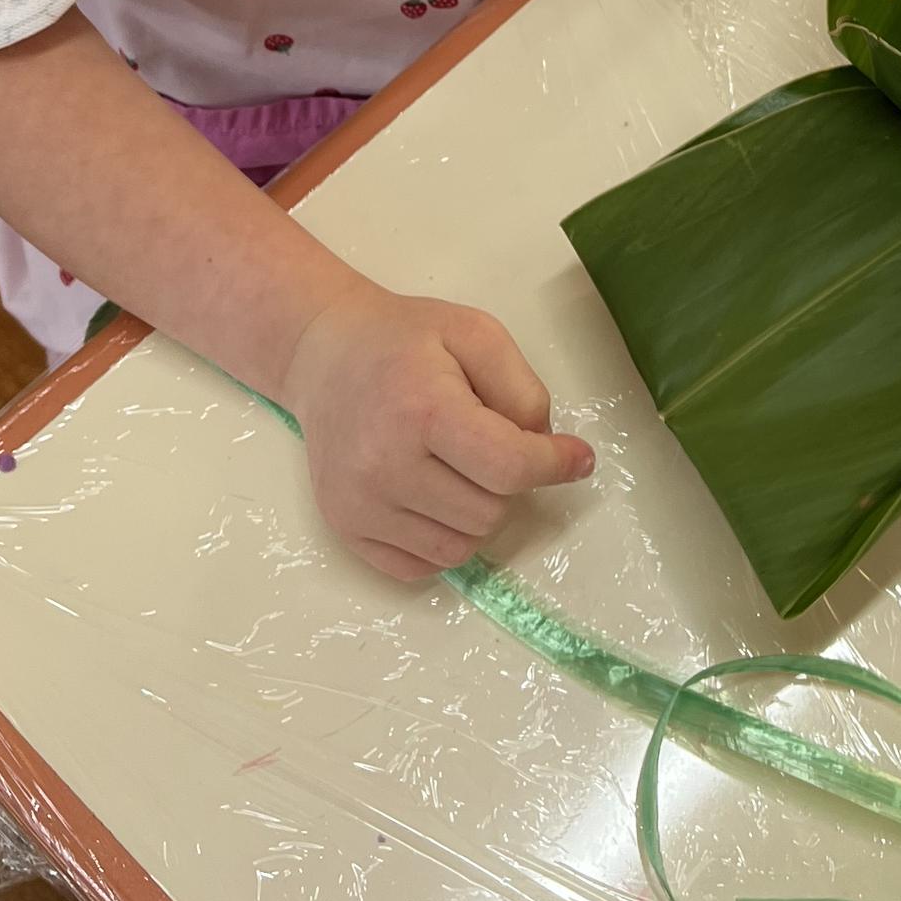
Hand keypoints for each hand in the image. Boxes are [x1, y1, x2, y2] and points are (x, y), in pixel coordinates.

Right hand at [280, 272, 594, 581]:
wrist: (324, 353)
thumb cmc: (405, 340)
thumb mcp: (476, 334)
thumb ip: (522, 390)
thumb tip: (547, 450)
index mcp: (422, 411)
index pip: (509, 467)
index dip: (554, 465)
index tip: (577, 458)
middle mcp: (384, 466)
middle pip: (490, 513)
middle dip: (507, 483)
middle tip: (487, 444)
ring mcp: (359, 505)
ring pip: (460, 548)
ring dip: (478, 515)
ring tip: (457, 468)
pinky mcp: (345, 529)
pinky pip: (421, 567)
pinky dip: (443, 540)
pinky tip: (434, 497)